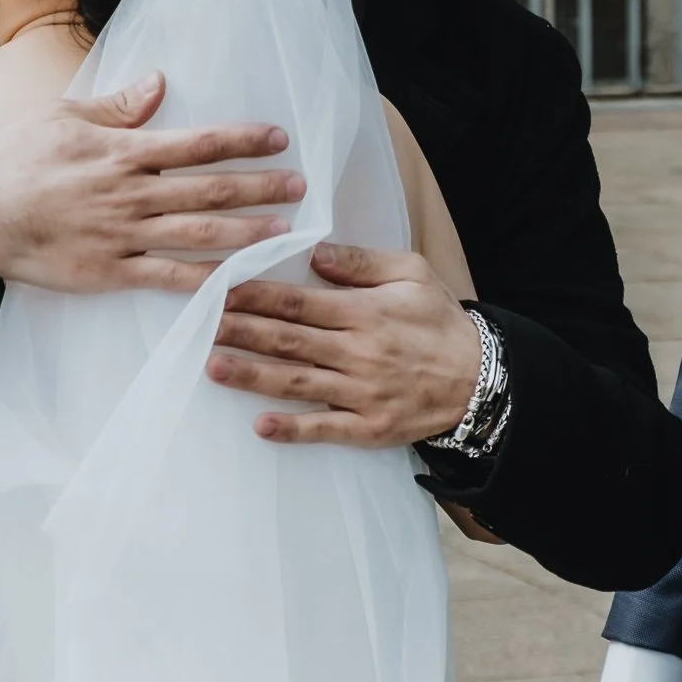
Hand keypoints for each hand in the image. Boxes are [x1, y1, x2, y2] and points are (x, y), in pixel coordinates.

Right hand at [0, 72, 304, 296]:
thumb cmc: (14, 158)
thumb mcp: (62, 115)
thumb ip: (117, 105)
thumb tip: (160, 82)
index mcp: (121, 151)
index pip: (196, 143)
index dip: (242, 140)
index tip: (279, 138)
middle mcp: (129, 194)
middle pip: (209, 190)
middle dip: (260, 187)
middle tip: (302, 185)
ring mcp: (122, 237)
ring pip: (199, 236)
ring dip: (248, 233)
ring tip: (288, 230)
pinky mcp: (110, 272)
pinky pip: (168, 279)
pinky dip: (207, 283)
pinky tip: (240, 282)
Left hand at [206, 243, 481, 446]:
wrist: (482, 380)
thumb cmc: (440, 321)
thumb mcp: (411, 273)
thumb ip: (361, 262)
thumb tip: (316, 252)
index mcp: (365, 311)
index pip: (298, 301)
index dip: (255, 295)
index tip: (218, 288)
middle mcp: (359, 352)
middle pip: (288, 340)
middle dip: (240, 331)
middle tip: (199, 324)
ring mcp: (362, 392)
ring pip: (297, 382)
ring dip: (252, 375)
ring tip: (212, 366)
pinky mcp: (369, 427)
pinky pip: (325, 428)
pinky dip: (293, 429)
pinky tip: (260, 426)